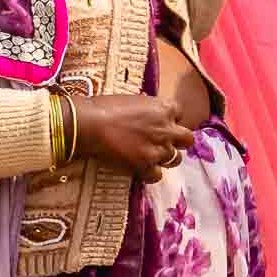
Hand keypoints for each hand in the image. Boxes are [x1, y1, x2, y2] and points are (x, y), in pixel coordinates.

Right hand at [74, 93, 195, 182]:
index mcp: (164, 108)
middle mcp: (167, 129)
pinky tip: (138, 169)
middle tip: (163, 143)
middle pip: (187, 139)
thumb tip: (149, 116)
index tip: (160, 123)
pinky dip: (148, 174)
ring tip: (148, 157)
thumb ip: (149, 110)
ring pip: (175, 159)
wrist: (89, 125)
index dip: (170, 119)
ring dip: (164, 158)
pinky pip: (156, 176)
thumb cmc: (105, 107)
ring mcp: (158, 149)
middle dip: (178, 141)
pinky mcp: (146, 166)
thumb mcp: (134, 100)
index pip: (179, 113)